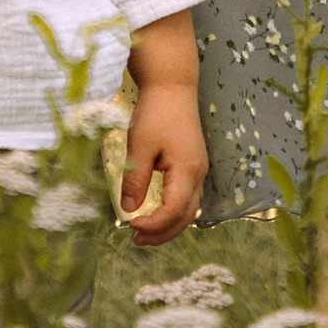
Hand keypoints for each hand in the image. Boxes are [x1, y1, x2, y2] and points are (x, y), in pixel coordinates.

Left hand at [118, 78, 208, 241]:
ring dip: (168, 226)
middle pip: (185, 217)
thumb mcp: (140, 145)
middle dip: (162, 234)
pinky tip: (155, 214)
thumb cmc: (155, 112)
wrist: (172, 86)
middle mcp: (198, 174)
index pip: (174, 212)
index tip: (130, 226)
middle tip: (135, 240)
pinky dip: (172, 213)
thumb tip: (128, 210)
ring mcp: (198, 171)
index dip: (153, 225)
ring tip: (142, 233)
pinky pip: (187, 199)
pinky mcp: (193, 166)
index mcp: (187, 170)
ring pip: (188, 210)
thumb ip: (136, 180)